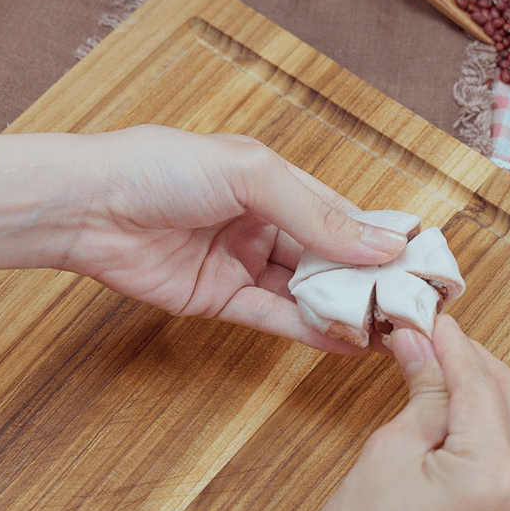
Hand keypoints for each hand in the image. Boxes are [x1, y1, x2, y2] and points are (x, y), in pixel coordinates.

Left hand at [66, 126, 406, 350]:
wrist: (90, 206)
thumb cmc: (162, 169)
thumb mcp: (250, 175)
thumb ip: (315, 214)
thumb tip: (380, 244)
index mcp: (274, 185)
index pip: (341, 216)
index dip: (379, 240)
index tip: (420, 264)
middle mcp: (263, 225)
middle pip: (327, 259)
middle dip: (367, 283)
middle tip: (412, 308)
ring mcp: (243, 264)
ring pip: (305, 293)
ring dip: (345, 312)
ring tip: (390, 331)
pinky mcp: (220, 300)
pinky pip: (273, 318)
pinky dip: (309, 331)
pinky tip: (347, 342)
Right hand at [210, 315, 509, 510]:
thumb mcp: (385, 453)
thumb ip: (421, 393)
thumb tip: (422, 345)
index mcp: (493, 478)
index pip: (480, 384)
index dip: (453, 344)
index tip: (433, 323)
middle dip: (480, 366)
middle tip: (439, 346)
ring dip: (507, 403)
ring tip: (462, 386)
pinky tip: (483, 436)